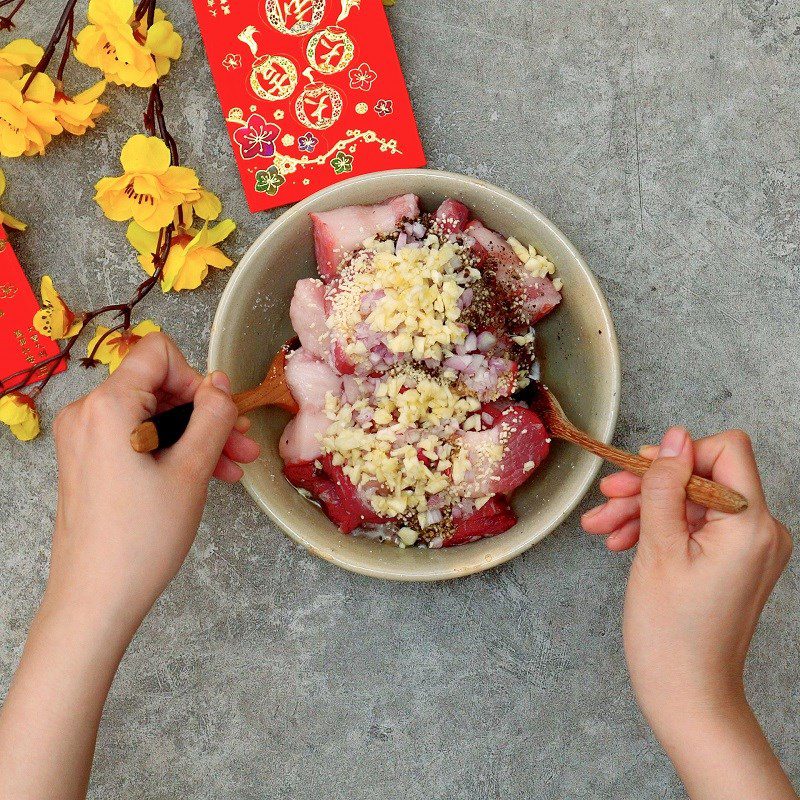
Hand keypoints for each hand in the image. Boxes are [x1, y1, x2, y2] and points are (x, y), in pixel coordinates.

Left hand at [47, 331, 258, 638]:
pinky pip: (137, 438)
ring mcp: (84, 439)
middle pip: (158, 387)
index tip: (218, 415)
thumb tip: (220, 382)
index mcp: (107, 406)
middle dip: (204, 413)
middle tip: (242, 444)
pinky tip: (205, 475)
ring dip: (195, 436)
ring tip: (232, 467)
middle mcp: (87, 414)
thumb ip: (211, 416)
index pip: (158, 354)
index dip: (197, 378)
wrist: (96, 600)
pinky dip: (171, 450)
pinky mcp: (88, 462)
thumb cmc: (141, 538)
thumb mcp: (191, 470)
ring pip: (152, 416)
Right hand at [582, 427, 794, 798]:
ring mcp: (749, 549)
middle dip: (651, 485)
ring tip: (602, 528)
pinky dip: (659, 529)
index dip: (680, 455)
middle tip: (606, 499)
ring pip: (692, 503)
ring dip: (645, 509)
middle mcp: (762, 532)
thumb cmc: (672, 633)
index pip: (727, 450)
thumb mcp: (657, 548)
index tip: (641, 475)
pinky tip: (622, 541)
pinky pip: (695, 528)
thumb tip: (675, 437)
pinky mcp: (734, 563)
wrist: (687, 696)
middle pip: (703, 477)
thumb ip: (665, 486)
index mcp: (751, 525)